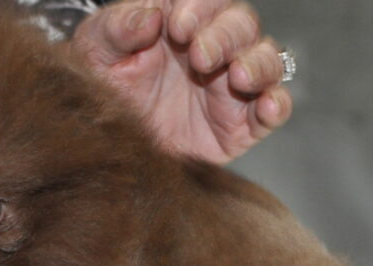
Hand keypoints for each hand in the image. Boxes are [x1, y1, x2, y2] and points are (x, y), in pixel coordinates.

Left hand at [72, 0, 292, 163]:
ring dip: (258, 64)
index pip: (208, 0)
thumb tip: (149, 17)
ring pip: (268, 60)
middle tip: (199, 56)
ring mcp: (230, 86)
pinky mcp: (241, 125)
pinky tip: (267, 106)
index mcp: (181, 21)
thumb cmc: (101, 87)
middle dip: (225, 37)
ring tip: (237, 77)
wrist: (105, 144)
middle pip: (243, 25)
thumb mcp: (95, 51)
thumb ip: (118, 28)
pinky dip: (277, 105)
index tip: (177, 27)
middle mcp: (212, 49)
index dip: (200, 7)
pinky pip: (274, 109)